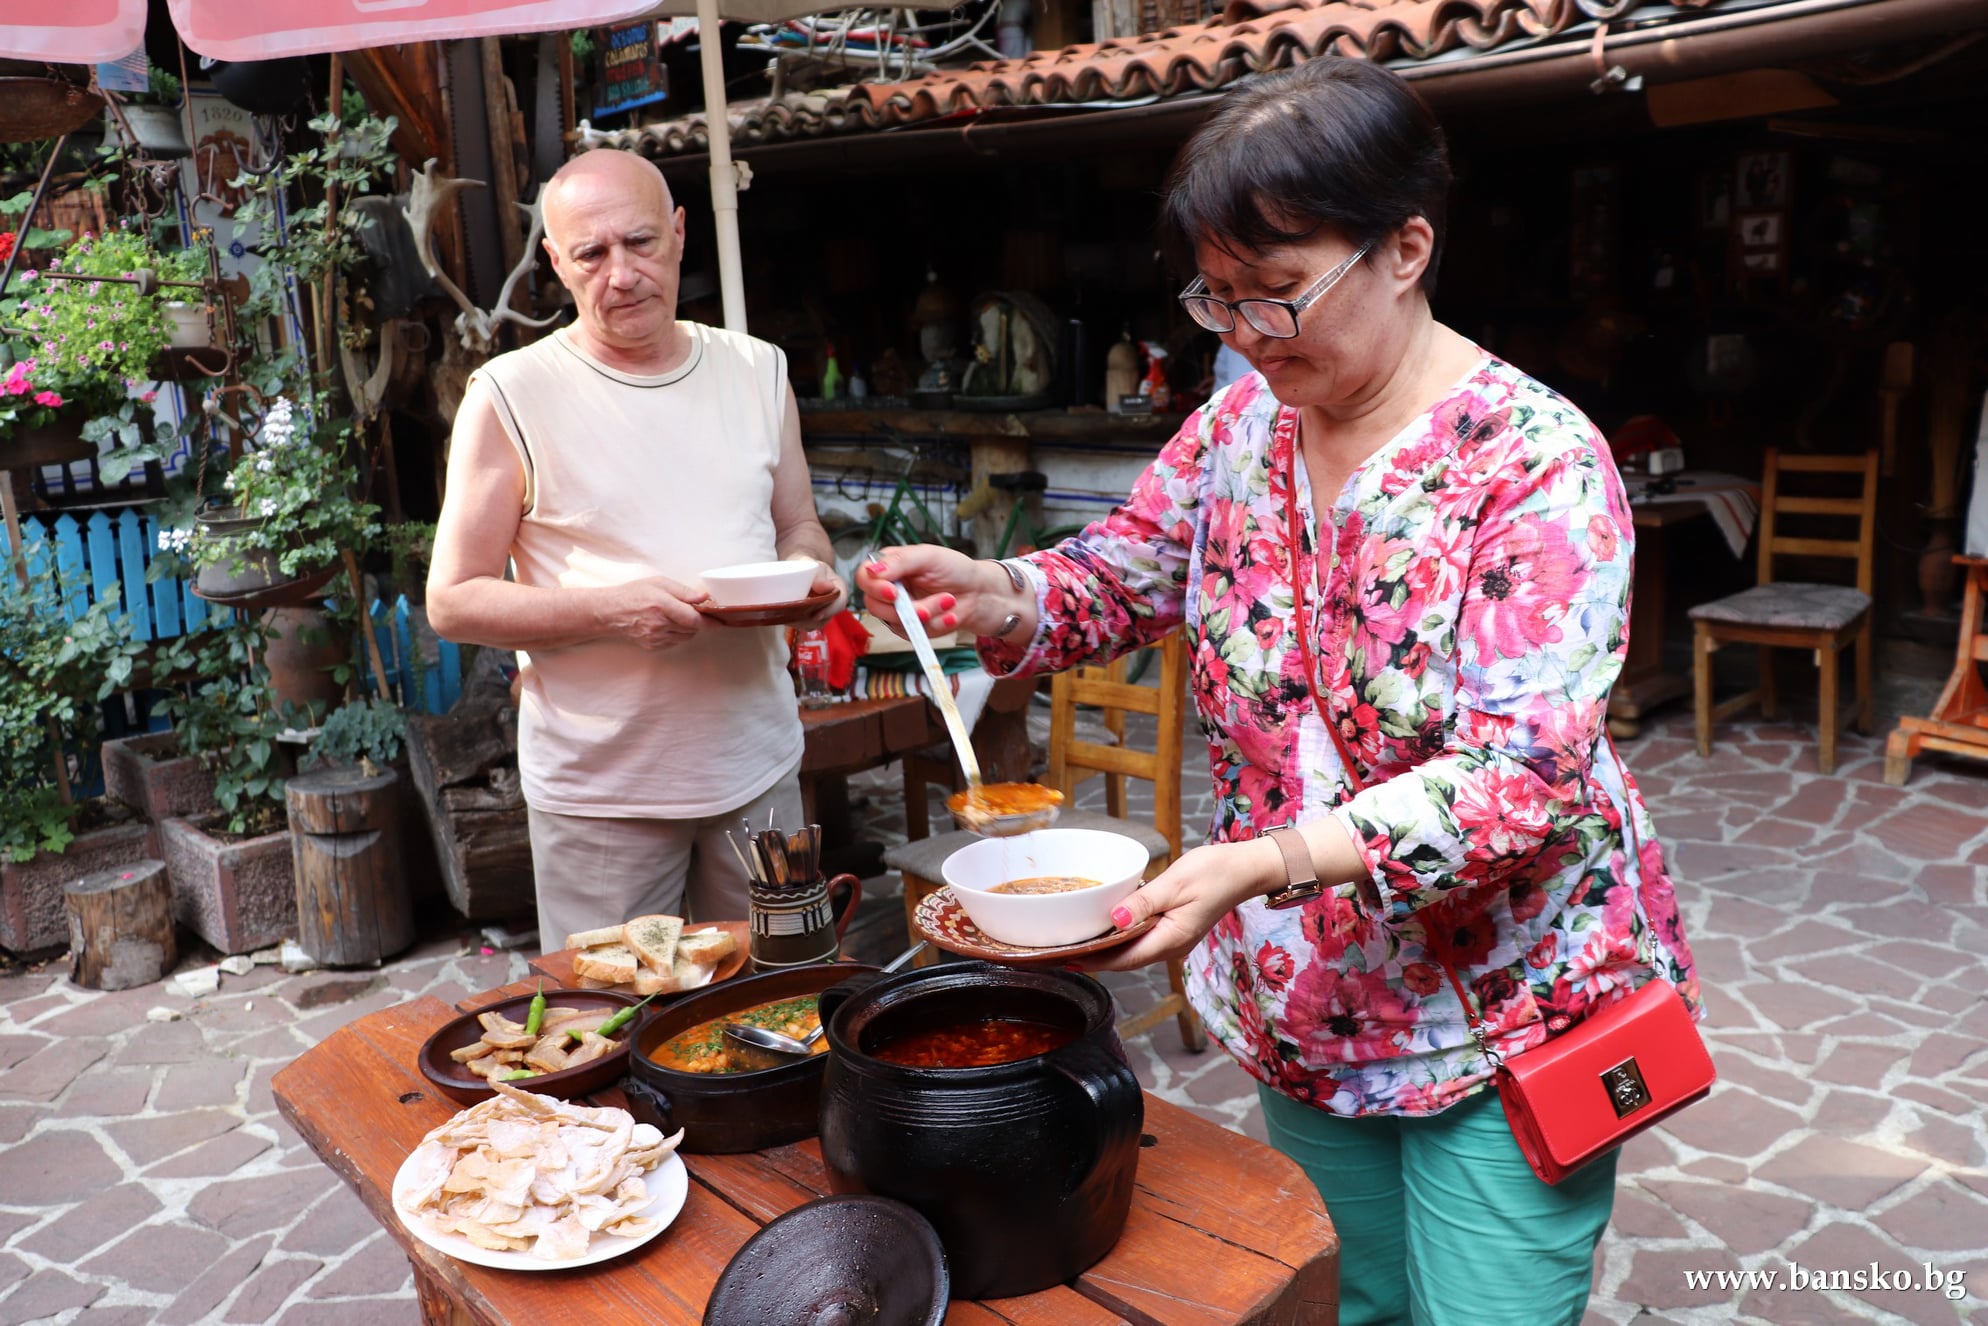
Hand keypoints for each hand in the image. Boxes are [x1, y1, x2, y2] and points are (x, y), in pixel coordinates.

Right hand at [598, 576, 709, 649]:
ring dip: (687, 627)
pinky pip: (675, 641)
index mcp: (663, 606)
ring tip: (675, 615)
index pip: (695, 619)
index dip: (711, 621)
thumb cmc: (634, 594)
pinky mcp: (653, 646)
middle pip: (693, 629)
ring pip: (686, 636)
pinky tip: (665, 623)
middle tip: (692, 610)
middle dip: (697, 620)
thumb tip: (704, 597)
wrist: (610, 612)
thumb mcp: (659, 583)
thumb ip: (683, 591)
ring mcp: (656, 638)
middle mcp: (660, 624)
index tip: (720, 620)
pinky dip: (676, 633)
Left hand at [792, 559, 847, 628]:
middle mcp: (833, 603)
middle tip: (795, 617)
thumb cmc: (806, 563)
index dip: (829, 611)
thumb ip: (819, 574)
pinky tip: (786, 617)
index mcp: (838, 588)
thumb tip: (827, 587)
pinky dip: (796, 623)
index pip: (840, 603)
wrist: (797, 567)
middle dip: (811, 619)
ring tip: (788, 617)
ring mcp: (822, 611)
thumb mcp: (813, 564)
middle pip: (826, 617)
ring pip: (815, 623)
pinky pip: (806, 624)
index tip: (815, 615)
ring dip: (802, 622)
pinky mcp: (810, 617)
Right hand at [855, 544, 1002, 638]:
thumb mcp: (928, 556)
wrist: (978, 592)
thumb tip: (872, 570)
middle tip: (932, 604)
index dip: (874, 588)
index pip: (864, 577)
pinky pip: (914, 634)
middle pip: (875, 606)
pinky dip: (936, 625)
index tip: (894, 593)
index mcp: (888, 566)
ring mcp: (898, 611)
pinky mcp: (911, 628)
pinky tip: (951, 615)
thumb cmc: (954, 569)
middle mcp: (888, 589)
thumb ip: (900, 561)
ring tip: (950, 601)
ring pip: (896, 623)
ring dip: (927, 615)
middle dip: (906, 609)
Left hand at [1081, 840, 1281, 971]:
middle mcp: (1170, 946)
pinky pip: (1142, 939)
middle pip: (1125, 959)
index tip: (1065, 959)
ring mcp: (1173, 939)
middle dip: (1094, 958)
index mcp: (1171, 939)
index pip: (1124, 958)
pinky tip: (1106, 926)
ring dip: (1106, 948)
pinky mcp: (1174, 928)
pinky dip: (1121, 936)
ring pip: (1132, 950)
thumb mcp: (1175, 884)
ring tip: (1076, 941)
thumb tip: (1115, 919)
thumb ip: (1144, 903)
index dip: (1094, 961)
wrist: (1244, 869)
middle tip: (1061, 951)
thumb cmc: (1214, 872)